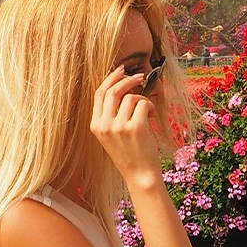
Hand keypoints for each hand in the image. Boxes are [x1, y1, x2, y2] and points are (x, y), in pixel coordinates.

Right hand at [90, 67, 163, 187]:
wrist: (140, 176)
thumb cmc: (130, 155)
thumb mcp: (112, 136)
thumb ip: (112, 115)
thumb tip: (123, 87)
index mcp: (95, 125)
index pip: (99, 93)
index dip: (111, 78)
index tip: (122, 71)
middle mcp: (104, 125)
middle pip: (113, 90)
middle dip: (128, 79)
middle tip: (140, 77)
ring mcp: (118, 126)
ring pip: (131, 96)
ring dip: (142, 99)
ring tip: (146, 112)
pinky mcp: (135, 128)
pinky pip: (143, 104)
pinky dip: (149, 106)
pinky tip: (150, 118)